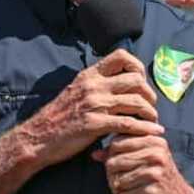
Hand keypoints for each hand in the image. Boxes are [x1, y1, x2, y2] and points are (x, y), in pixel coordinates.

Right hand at [22, 49, 163, 167]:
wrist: (39, 136)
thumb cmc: (59, 116)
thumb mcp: (76, 91)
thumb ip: (96, 85)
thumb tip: (117, 82)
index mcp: (89, 75)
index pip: (121, 56)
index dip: (138, 66)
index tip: (142, 81)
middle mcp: (93, 86)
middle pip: (135, 80)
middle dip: (149, 93)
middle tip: (150, 105)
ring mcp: (95, 105)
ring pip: (135, 102)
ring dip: (150, 112)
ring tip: (153, 120)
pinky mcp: (95, 124)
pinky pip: (128, 124)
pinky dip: (145, 128)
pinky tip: (153, 131)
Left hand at [92, 133, 193, 193]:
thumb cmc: (160, 182)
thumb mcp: (144, 161)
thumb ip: (120, 154)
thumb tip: (95, 154)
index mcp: (154, 141)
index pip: (117, 143)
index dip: (113, 158)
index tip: (126, 168)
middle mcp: (156, 154)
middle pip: (113, 162)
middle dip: (114, 176)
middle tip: (129, 184)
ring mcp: (155, 173)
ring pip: (116, 180)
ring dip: (121, 191)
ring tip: (136, 191)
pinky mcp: (152, 192)